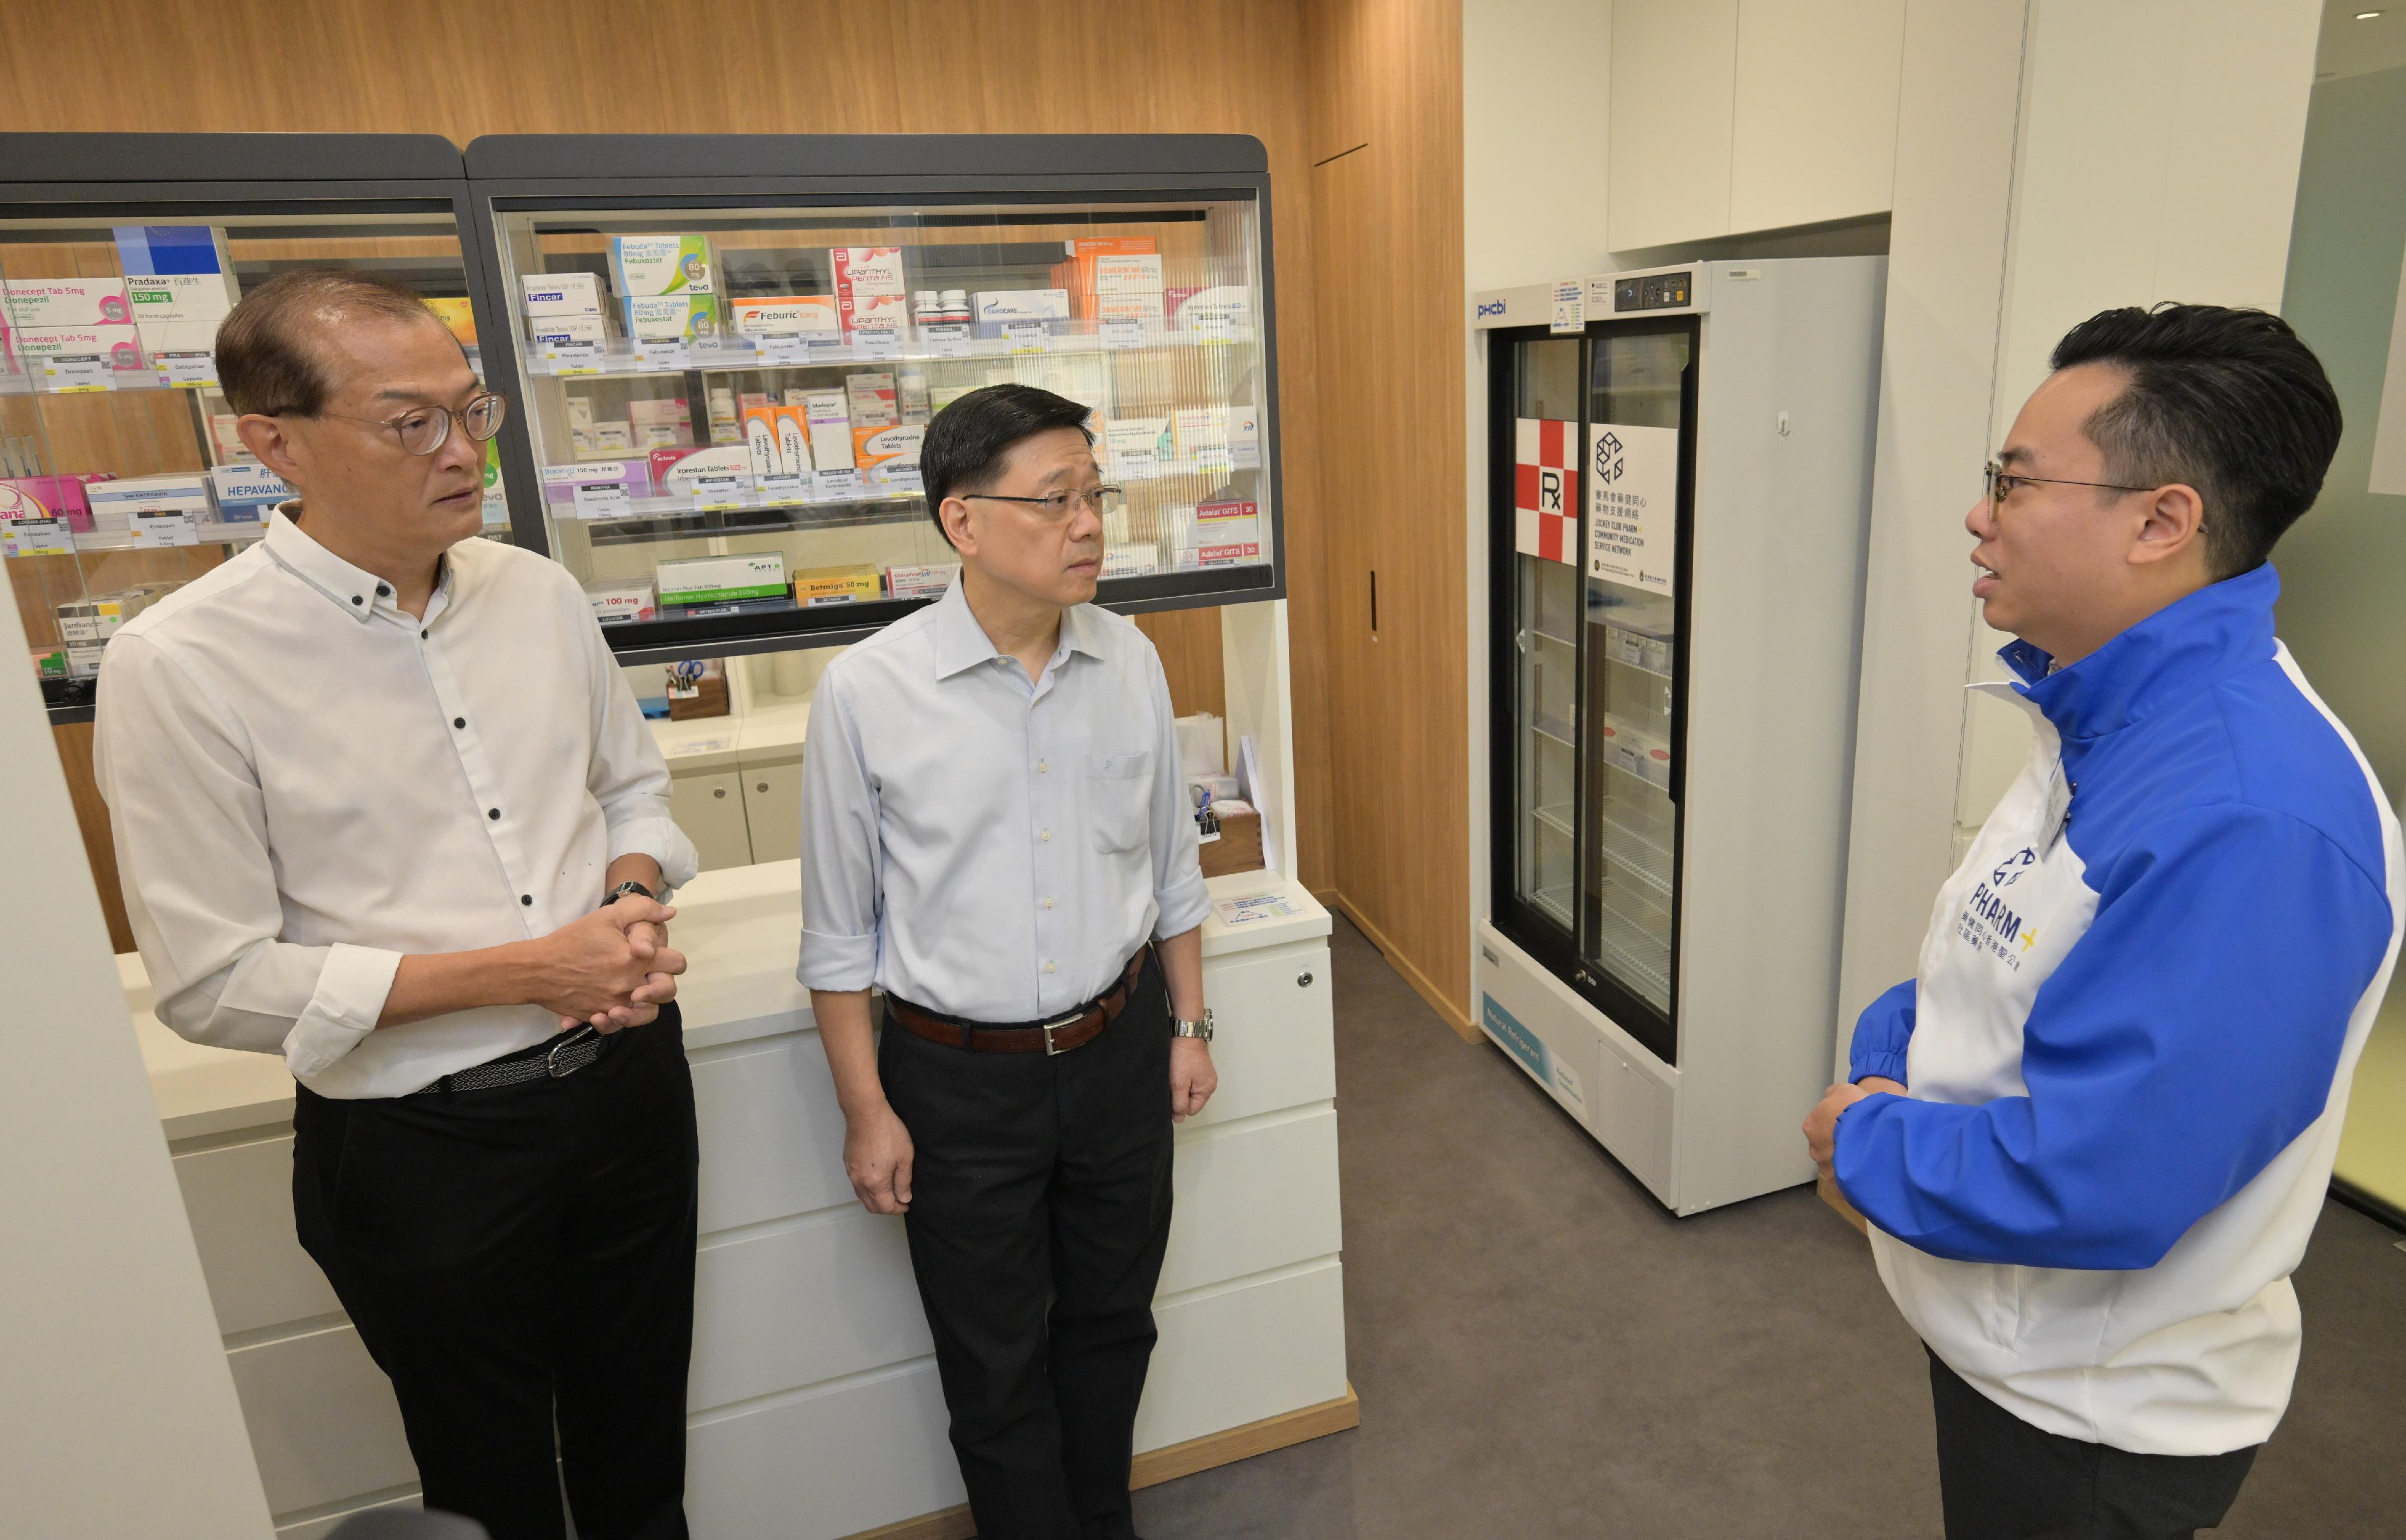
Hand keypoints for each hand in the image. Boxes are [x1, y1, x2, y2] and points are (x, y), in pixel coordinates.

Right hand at [523, 897, 685, 1031]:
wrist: (537, 968)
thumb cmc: (573, 940)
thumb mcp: (607, 916)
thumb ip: (642, 910)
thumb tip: (670, 913)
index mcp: (636, 959)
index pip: (676, 964)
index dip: (671, 958)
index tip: (657, 955)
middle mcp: (630, 985)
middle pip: (667, 992)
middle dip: (662, 982)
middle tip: (647, 974)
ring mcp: (614, 1004)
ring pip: (647, 1014)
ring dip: (645, 1004)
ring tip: (633, 994)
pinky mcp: (598, 1016)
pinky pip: (618, 1025)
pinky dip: (616, 1020)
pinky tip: (609, 1009)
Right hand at [844, 1102, 914, 1214]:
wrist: (866, 1113)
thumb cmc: (887, 1131)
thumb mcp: (905, 1157)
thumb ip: (904, 1181)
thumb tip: (904, 1198)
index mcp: (875, 1183)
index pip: (885, 1207)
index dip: (898, 1209)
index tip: (906, 1204)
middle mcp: (860, 1182)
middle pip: (871, 1206)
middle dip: (886, 1208)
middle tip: (899, 1201)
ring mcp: (851, 1173)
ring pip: (862, 1196)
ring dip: (875, 1198)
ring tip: (889, 1190)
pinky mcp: (848, 1163)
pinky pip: (856, 1183)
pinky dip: (867, 1188)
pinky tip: (877, 1178)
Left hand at [1171, 1036, 1217, 1122]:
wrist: (1185, 1034)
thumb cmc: (1183, 1057)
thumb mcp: (1179, 1085)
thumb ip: (1179, 1104)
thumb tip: (1179, 1119)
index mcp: (1207, 1090)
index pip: (1191, 1110)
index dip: (1179, 1104)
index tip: (1173, 1092)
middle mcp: (1209, 1083)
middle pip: (1191, 1100)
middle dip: (1180, 1094)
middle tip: (1173, 1082)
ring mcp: (1205, 1075)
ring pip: (1189, 1090)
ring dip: (1180, 1086)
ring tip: (1175, 1075)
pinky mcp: (1199, 1068)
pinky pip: (1189, 1081)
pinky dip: (1182, 1078)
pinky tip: (1177, 1070)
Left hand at [1802, 1077, 1903, 1174]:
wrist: (1871, 1136)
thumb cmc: (1855, 1111)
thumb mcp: (1845, 1090)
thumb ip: (1834, 1095)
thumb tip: (1830, 1099)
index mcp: (1812, 1126)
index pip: (1821, 1123)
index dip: (1838, 1122)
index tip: (1853, 1123)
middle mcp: (1814, 1149)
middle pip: (1827, 1145)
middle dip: (1840, 1143)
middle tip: (1860, 1140)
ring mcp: (1826, 1170)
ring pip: (1837, 1164)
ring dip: (1848, 1161)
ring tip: (1867, 1156)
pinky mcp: (1840, 1186)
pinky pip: (1847, 1181)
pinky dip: (1855, 1177)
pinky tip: (1868, 1171)